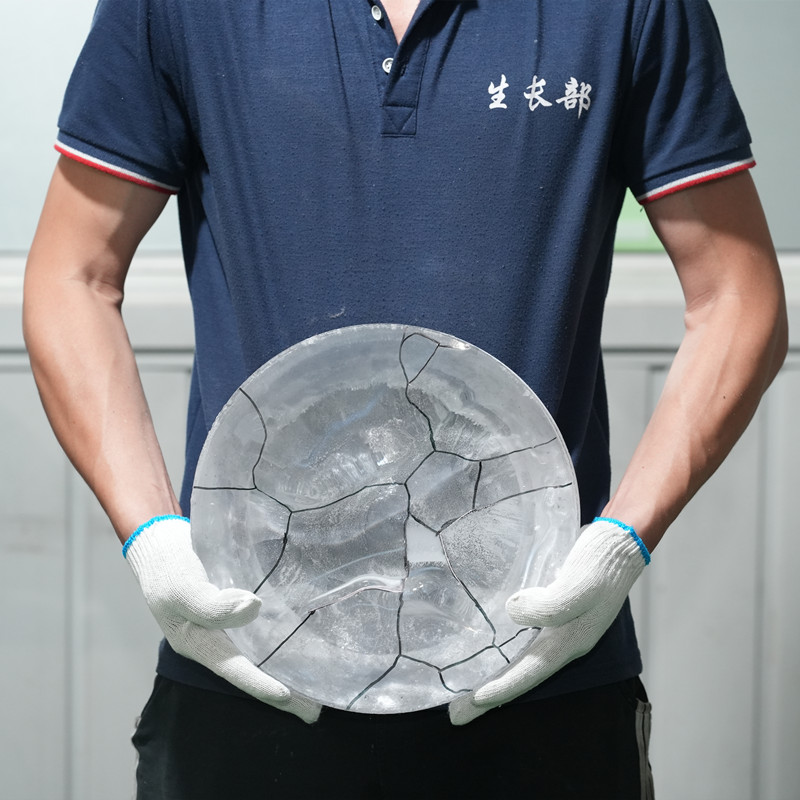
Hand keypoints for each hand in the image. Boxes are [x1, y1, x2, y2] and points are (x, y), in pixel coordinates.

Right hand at [123, 515, 320, 722]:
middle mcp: (213, 641)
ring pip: (258, 656)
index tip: (288, 696)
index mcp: (197, 643)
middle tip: (313, 711)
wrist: (162, 543)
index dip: (260, 684)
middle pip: (250, 671)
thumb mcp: (183, 587)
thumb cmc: (168, 568)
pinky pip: (259, 635)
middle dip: (281, 694)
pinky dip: (279, 644)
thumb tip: (254, 607)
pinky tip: (301, 644)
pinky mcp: (233, 611)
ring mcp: (223, 628)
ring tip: (315, 687)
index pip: (234, 669)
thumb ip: (212, 604)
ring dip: (284, 671)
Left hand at [449, 517, 649, 724]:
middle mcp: (563, 640)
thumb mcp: (578, 585)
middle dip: (491, 693)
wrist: (617, 544)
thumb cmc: (600, 566)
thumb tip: (513, 612)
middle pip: (522, 673)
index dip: (501, 689)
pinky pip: (524, 637)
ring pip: (521, 658)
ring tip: (466, 687)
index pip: (529, 673)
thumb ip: (549, 605)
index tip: (472, 702)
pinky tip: (488, 643)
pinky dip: (504, 647)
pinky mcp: (553, 609)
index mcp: (569, 642)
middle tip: (457, 713)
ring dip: (495, 673)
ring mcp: (560, 626)